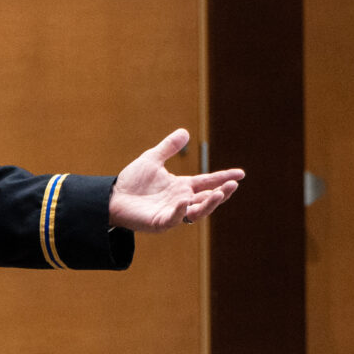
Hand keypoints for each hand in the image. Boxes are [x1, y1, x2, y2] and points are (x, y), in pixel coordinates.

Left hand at [107, 128, 244, 231]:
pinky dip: (180, 211)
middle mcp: (181, 201)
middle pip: (207, 199)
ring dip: (209, 204)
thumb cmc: (132, 181)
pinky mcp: (160, 222)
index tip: (241, 174)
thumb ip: (169, 147)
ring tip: (218, 194)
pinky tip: (184, 201)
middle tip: (232, 185)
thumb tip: (185, 132)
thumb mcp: (152, 159)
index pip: (208, 182)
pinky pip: (173, 218)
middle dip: (221, 193)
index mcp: (182, 187)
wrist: (112, 197)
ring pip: (197, 211)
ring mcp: (172, 213)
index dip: (224, 178)